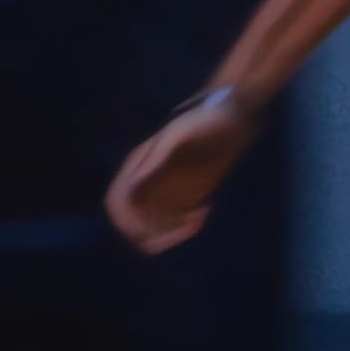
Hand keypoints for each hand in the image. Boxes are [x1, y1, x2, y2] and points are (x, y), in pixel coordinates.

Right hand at [104, 94, 259, 254]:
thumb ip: (155, 158)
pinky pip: (176, 224)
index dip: (126, 220)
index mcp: (137, 166)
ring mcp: (166, 192)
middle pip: (132, 223)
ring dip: (172, 232)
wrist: (233, 117)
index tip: (148, 228)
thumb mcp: (178, 133)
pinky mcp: (186, 198)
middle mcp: (146, 183)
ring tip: (199, 215)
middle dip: (153, 233)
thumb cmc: (203, 119)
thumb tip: (132, 184)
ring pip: (154, 229)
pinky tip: (205, 209)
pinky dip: (186, 227)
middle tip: (182, 224)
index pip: (116, 201)